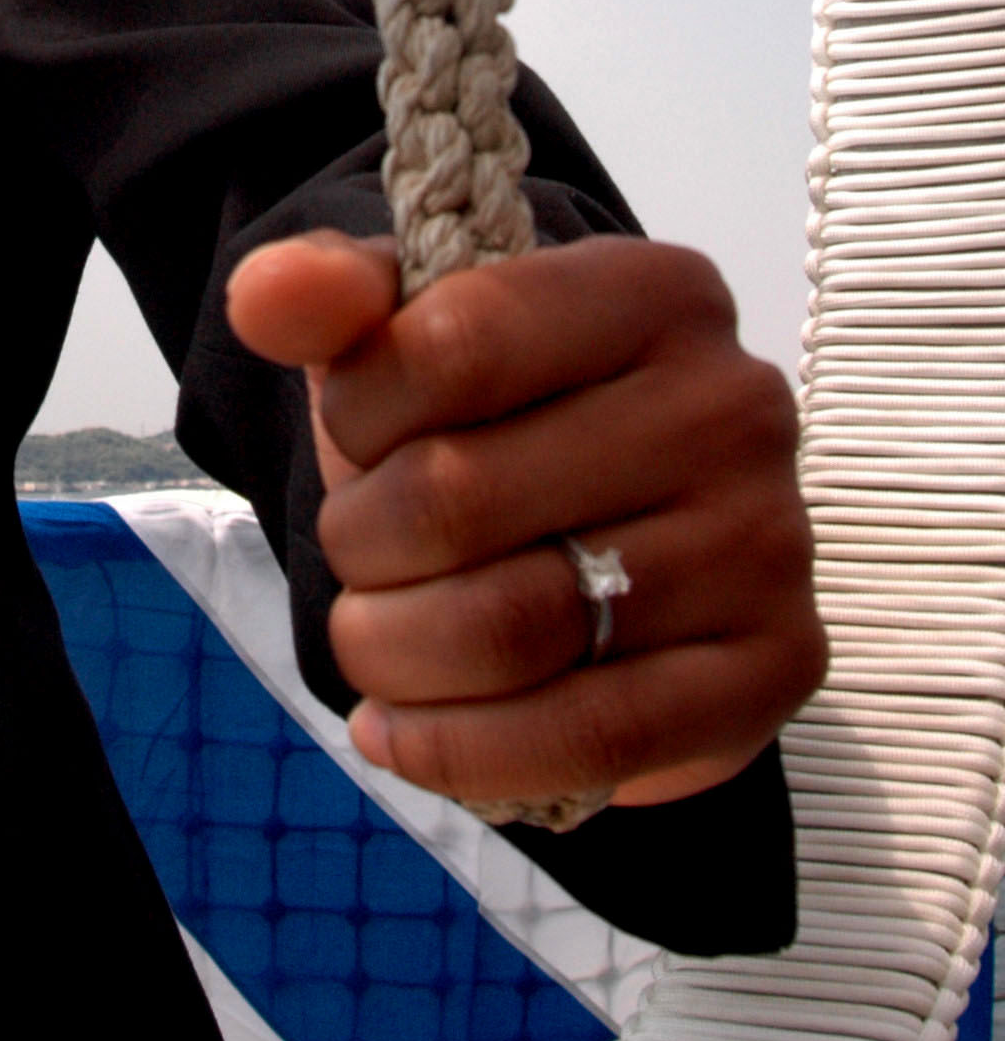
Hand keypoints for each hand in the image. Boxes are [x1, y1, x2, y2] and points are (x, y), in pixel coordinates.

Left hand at [226, 231, 825, 814]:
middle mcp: (733, 404)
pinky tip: (403, 731)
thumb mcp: (410, 333)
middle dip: (363, 545)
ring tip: (373, 644)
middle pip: (463, 497)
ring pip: (515, 629)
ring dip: (396, 652)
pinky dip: (463, 750)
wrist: (617, 521)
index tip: (354, 433)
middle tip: (357, 557)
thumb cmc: (499, 416)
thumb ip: (328, 296)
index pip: (453, 344)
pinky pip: (593, 737)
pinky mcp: (774, 669)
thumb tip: (266, 295)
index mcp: (653, 291)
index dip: (359, 409)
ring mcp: (767, 541)